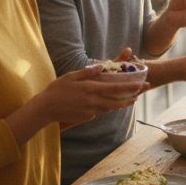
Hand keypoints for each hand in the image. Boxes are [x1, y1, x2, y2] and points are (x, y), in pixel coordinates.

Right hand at [30, 65, 144, 126]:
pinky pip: (99, 111)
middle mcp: (93, 101)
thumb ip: (87, 72)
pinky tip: (107, 102)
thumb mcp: (71, 76)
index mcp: (90, 89)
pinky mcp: (86, 117)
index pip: (115, 88)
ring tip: (130, 99)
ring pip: (110, 108)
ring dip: (121, 104)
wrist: (45, 109)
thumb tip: (101, 67)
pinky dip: (105, 107)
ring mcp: (90, 111)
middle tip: (140, 94)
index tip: (140, 85)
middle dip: (130, 98)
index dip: (130, 88)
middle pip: (117, 101)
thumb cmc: (57, 89)